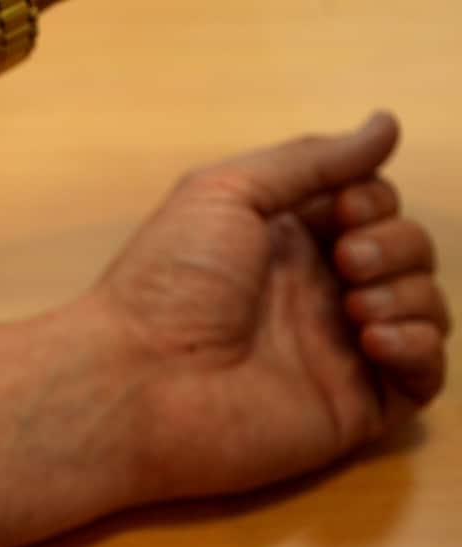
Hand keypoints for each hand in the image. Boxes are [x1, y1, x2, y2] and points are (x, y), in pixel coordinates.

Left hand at [89, 113, 449, 498]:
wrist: (137, 379)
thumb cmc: (167, 281)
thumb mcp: (226, 192)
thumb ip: (310, 160)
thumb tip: (386, 124)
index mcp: (285, 242)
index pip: (371, 207)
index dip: (374, 200)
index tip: (342, 208)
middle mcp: (315, 294)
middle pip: (407, 252)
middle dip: (396, 244)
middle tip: (346, 261)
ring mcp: (336, 352)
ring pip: (424, 308)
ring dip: (410, 291)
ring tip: (355, 305)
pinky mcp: (351, 407)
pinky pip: (423, 378)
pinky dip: (420, 347)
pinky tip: (374, 339)